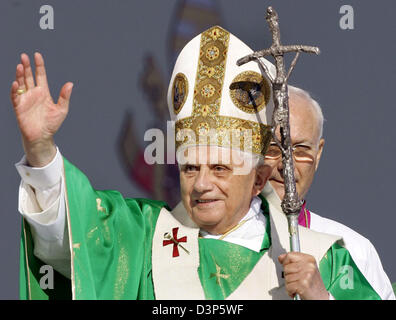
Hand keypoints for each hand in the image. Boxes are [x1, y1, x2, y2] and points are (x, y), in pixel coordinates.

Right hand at [10, 52, 72, 166]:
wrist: (42, 136)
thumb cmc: (52, 123)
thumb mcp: (61, 109)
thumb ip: (64, 96)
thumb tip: (70, 84)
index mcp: (43, 92)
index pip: (40, 75)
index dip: (39, 65)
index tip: (37, 55)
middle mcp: (33, 93)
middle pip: (29, 76)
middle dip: (27, 66)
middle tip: (24, 56)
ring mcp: (25, 99)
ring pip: (21, 84)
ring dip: (20, 75)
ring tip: (20, 66)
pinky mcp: (19, 107)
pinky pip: (15, 96)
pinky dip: (15, 90)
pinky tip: (16, 83)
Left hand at [278, 252, 328, 299]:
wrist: (321, 297)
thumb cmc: (314, 285)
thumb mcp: (306, 269)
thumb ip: (293, 261)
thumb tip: (281, 257)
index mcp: (310, 260)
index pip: (290, 255)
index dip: (285, 262)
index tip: (287, 266)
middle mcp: (309, 266)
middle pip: (286, 267)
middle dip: (288, 275)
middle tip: (296, 280)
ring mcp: (306, 275)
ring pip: (286, 277)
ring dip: (289, 284)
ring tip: (298, 285)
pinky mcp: (303, 284)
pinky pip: (288, 286)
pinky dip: (290, 291)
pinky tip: (297, 290)